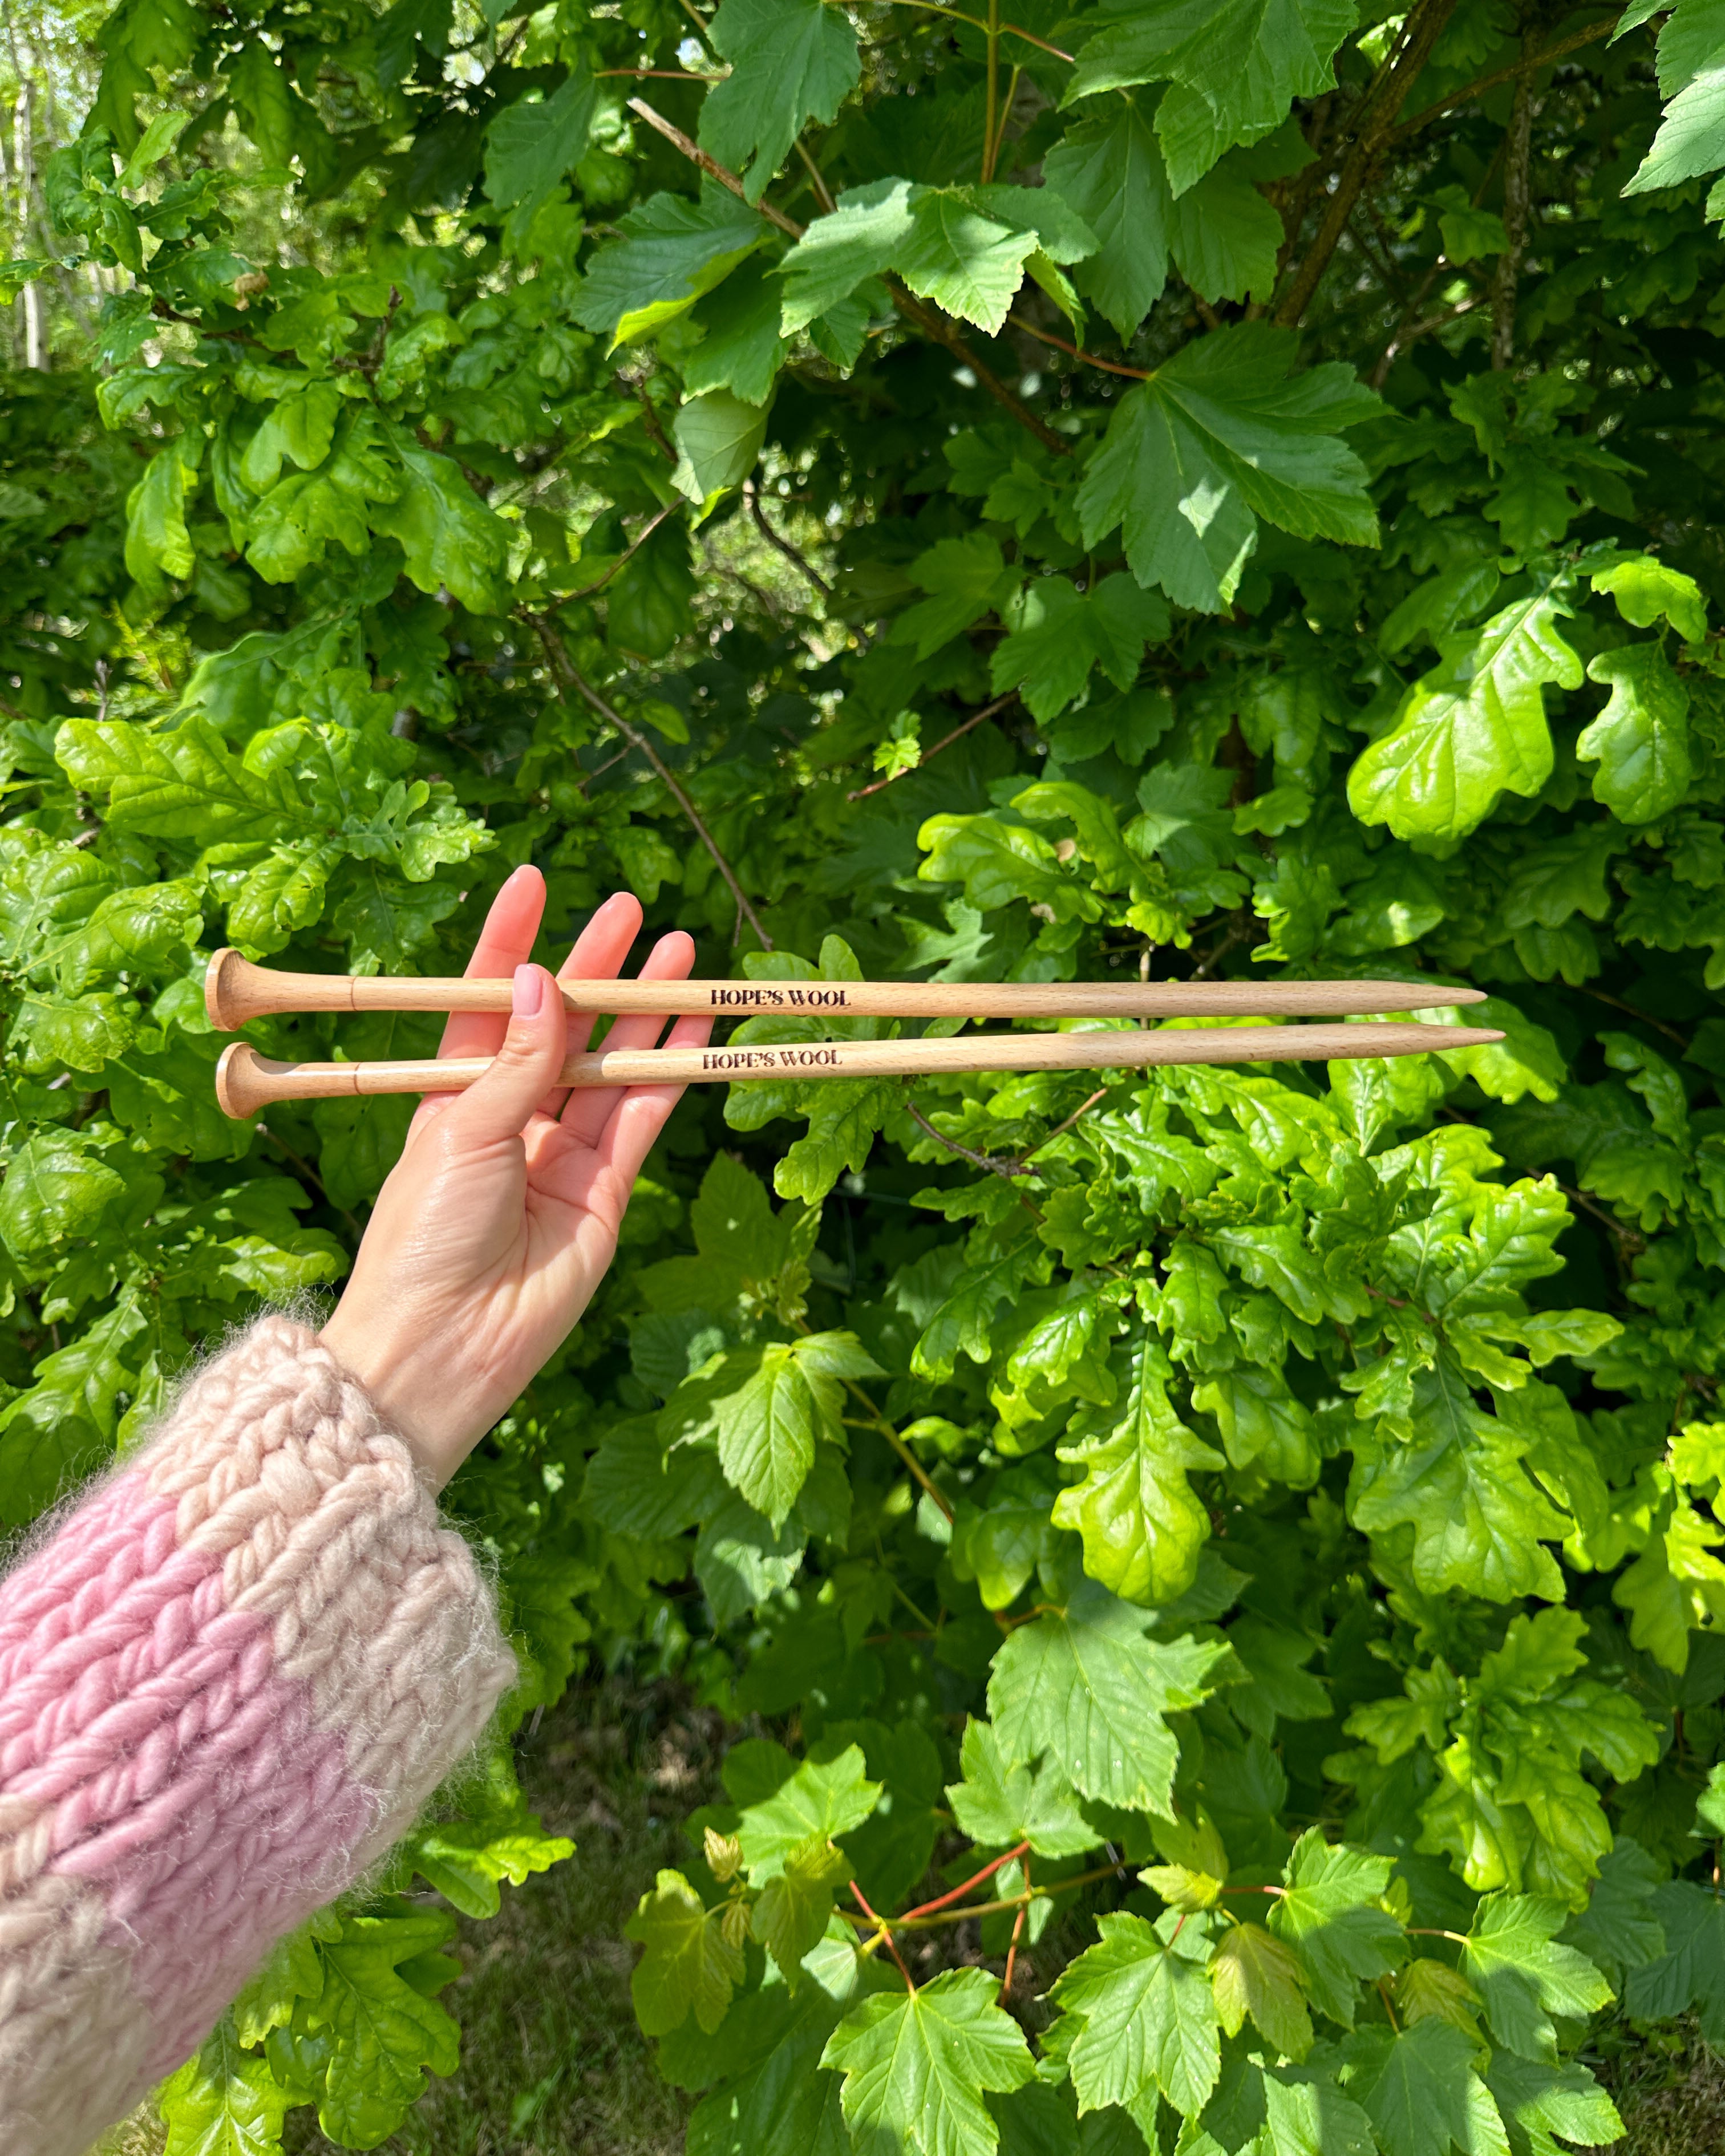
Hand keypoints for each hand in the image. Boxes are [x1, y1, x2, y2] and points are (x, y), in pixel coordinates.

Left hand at [319, 869, 709, 1486]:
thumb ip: (516, 1061)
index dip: (509, 942)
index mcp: (450, 1096)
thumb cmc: (423, 1235)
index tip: (534, 882)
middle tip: (628, 909)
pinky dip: (668, 1072)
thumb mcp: (461, 1131)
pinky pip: (641, 1118)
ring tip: (678, 952)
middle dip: (595, 968)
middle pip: (560, 1027)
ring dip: (643, 1010)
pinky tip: (691, 1026)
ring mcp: (560, 1154)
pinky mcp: (604, 1193)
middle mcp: (508, 1118)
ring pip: (610, 1066)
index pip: (485, 1002)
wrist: (442, 1344)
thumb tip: (546, 983)